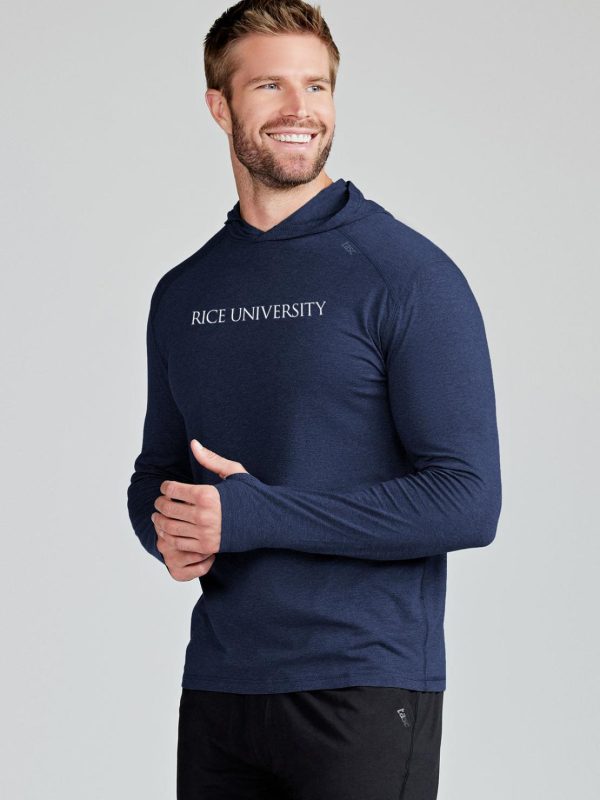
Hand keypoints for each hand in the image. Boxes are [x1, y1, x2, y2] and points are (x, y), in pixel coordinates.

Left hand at [152, 439, 247, 580]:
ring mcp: (205, 533)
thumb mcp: (233, 472)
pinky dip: (169, 537)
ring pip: (170, 528)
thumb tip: (193, 443)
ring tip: (159, 517)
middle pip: (168, 509)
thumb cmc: (251, 494)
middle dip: (159, 504)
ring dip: (160, 521)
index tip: (166, 487)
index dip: (165, 487)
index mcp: (207, 494)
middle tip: (159, 502)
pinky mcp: (207, 546)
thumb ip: (210, 459)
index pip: (173, 490)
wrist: (268, 520)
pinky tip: (170, 531)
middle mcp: (204, 515)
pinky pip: (179, 543)